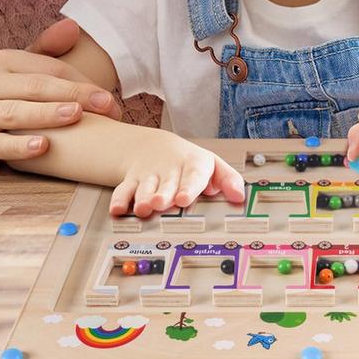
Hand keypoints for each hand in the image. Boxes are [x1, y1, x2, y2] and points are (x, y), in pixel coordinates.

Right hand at [0, 18, 121, 167]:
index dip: (82, 83)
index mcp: (2, 60)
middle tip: (106, 108)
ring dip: (47, 115)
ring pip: (16, 113)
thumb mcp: (25, 72)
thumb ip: (49, 49)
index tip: (110, 101)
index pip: (50, 69)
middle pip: (36, 87)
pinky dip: (18, 146)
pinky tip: (42, 147)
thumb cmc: (8, 98)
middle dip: (74, 96)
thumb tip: (73, 26)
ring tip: (76, 116)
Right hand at [112, 134, 246, 217]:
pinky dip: (119, 200)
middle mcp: (169, 170)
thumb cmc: (190, 163)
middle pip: (166, 184)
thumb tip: (240, 197)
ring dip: (143, 198)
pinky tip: (117, 210)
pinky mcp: (132, 181)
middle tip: (162, 203)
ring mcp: (149, 175)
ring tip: (144, 208)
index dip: (189, 187)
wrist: (156, 147)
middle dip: (163, 194)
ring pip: (144, 188)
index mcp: (192, 165)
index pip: (192, 175)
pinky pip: (123, 190)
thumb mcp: (213, 167)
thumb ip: (228, 180)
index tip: (184, 199)